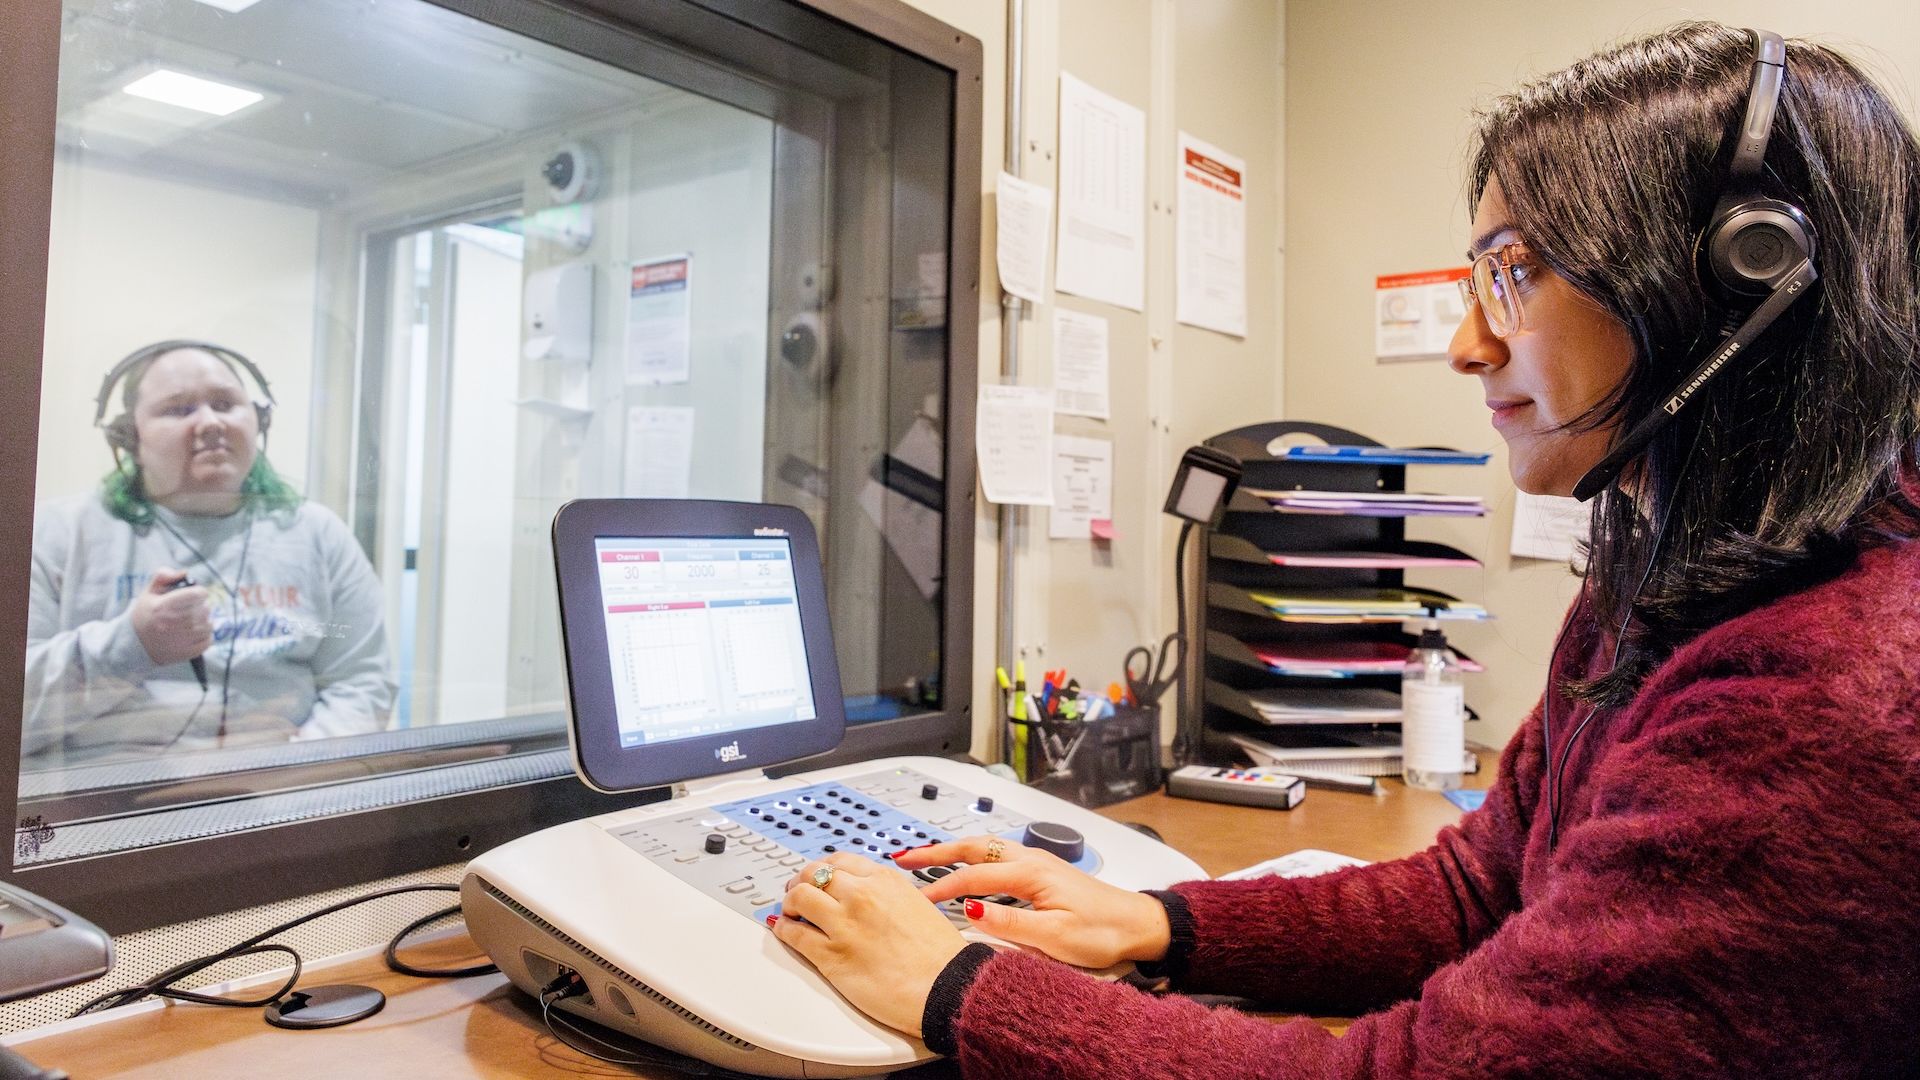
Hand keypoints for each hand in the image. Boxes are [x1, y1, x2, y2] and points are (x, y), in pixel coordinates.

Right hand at [129, 569, 212, 665]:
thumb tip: (184, 572)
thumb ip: (163, 576)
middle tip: (186, 610)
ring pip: (209, 623)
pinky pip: (209, 639)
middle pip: (206, 608)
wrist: (135, 644)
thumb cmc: (144, 615)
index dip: (197, 592)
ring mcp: (184, 639)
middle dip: (199, 606)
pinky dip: (204, 635)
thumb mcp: (148, 592)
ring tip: (188, 622)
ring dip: (202, 621)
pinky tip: (191, 634)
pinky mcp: (189, 651)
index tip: (192, 595)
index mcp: (165, 606)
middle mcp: (176, 623)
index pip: (198, 594)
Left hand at [770, 852, 966, 1036]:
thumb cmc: (939, 954)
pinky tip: (786, 931)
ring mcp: (844, 924)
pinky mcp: (831, 955)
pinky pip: (793, 933)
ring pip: (798, 897)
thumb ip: (888, 894)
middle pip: (813, 873)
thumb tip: (869, 895)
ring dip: (789, 904)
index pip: (839, 861)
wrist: (947, 986)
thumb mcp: (917, 904)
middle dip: (801, 881)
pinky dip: (783, 929)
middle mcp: (861, 895)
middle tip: (796, 892)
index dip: (823, 869)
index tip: (817, 877)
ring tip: (790, 912)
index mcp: (884, 880)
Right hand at [895, 835, 1170, 969]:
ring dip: (952, 851)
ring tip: (923, 858)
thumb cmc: (1103, 931)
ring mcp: (1036, 863)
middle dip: (935, 851)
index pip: (972, 877)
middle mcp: (1030, 860)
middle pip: (973, 848)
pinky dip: (971, 859)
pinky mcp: (1041, 872)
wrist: (1138, 924)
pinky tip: (965, 870)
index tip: (914, 901)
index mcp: (1030, 872)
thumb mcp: (1055, 936)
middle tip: (902, 858)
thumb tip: (969, 909)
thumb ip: (1010, 922)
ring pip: (984, 849)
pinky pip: (996, 858)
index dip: (939, 888)